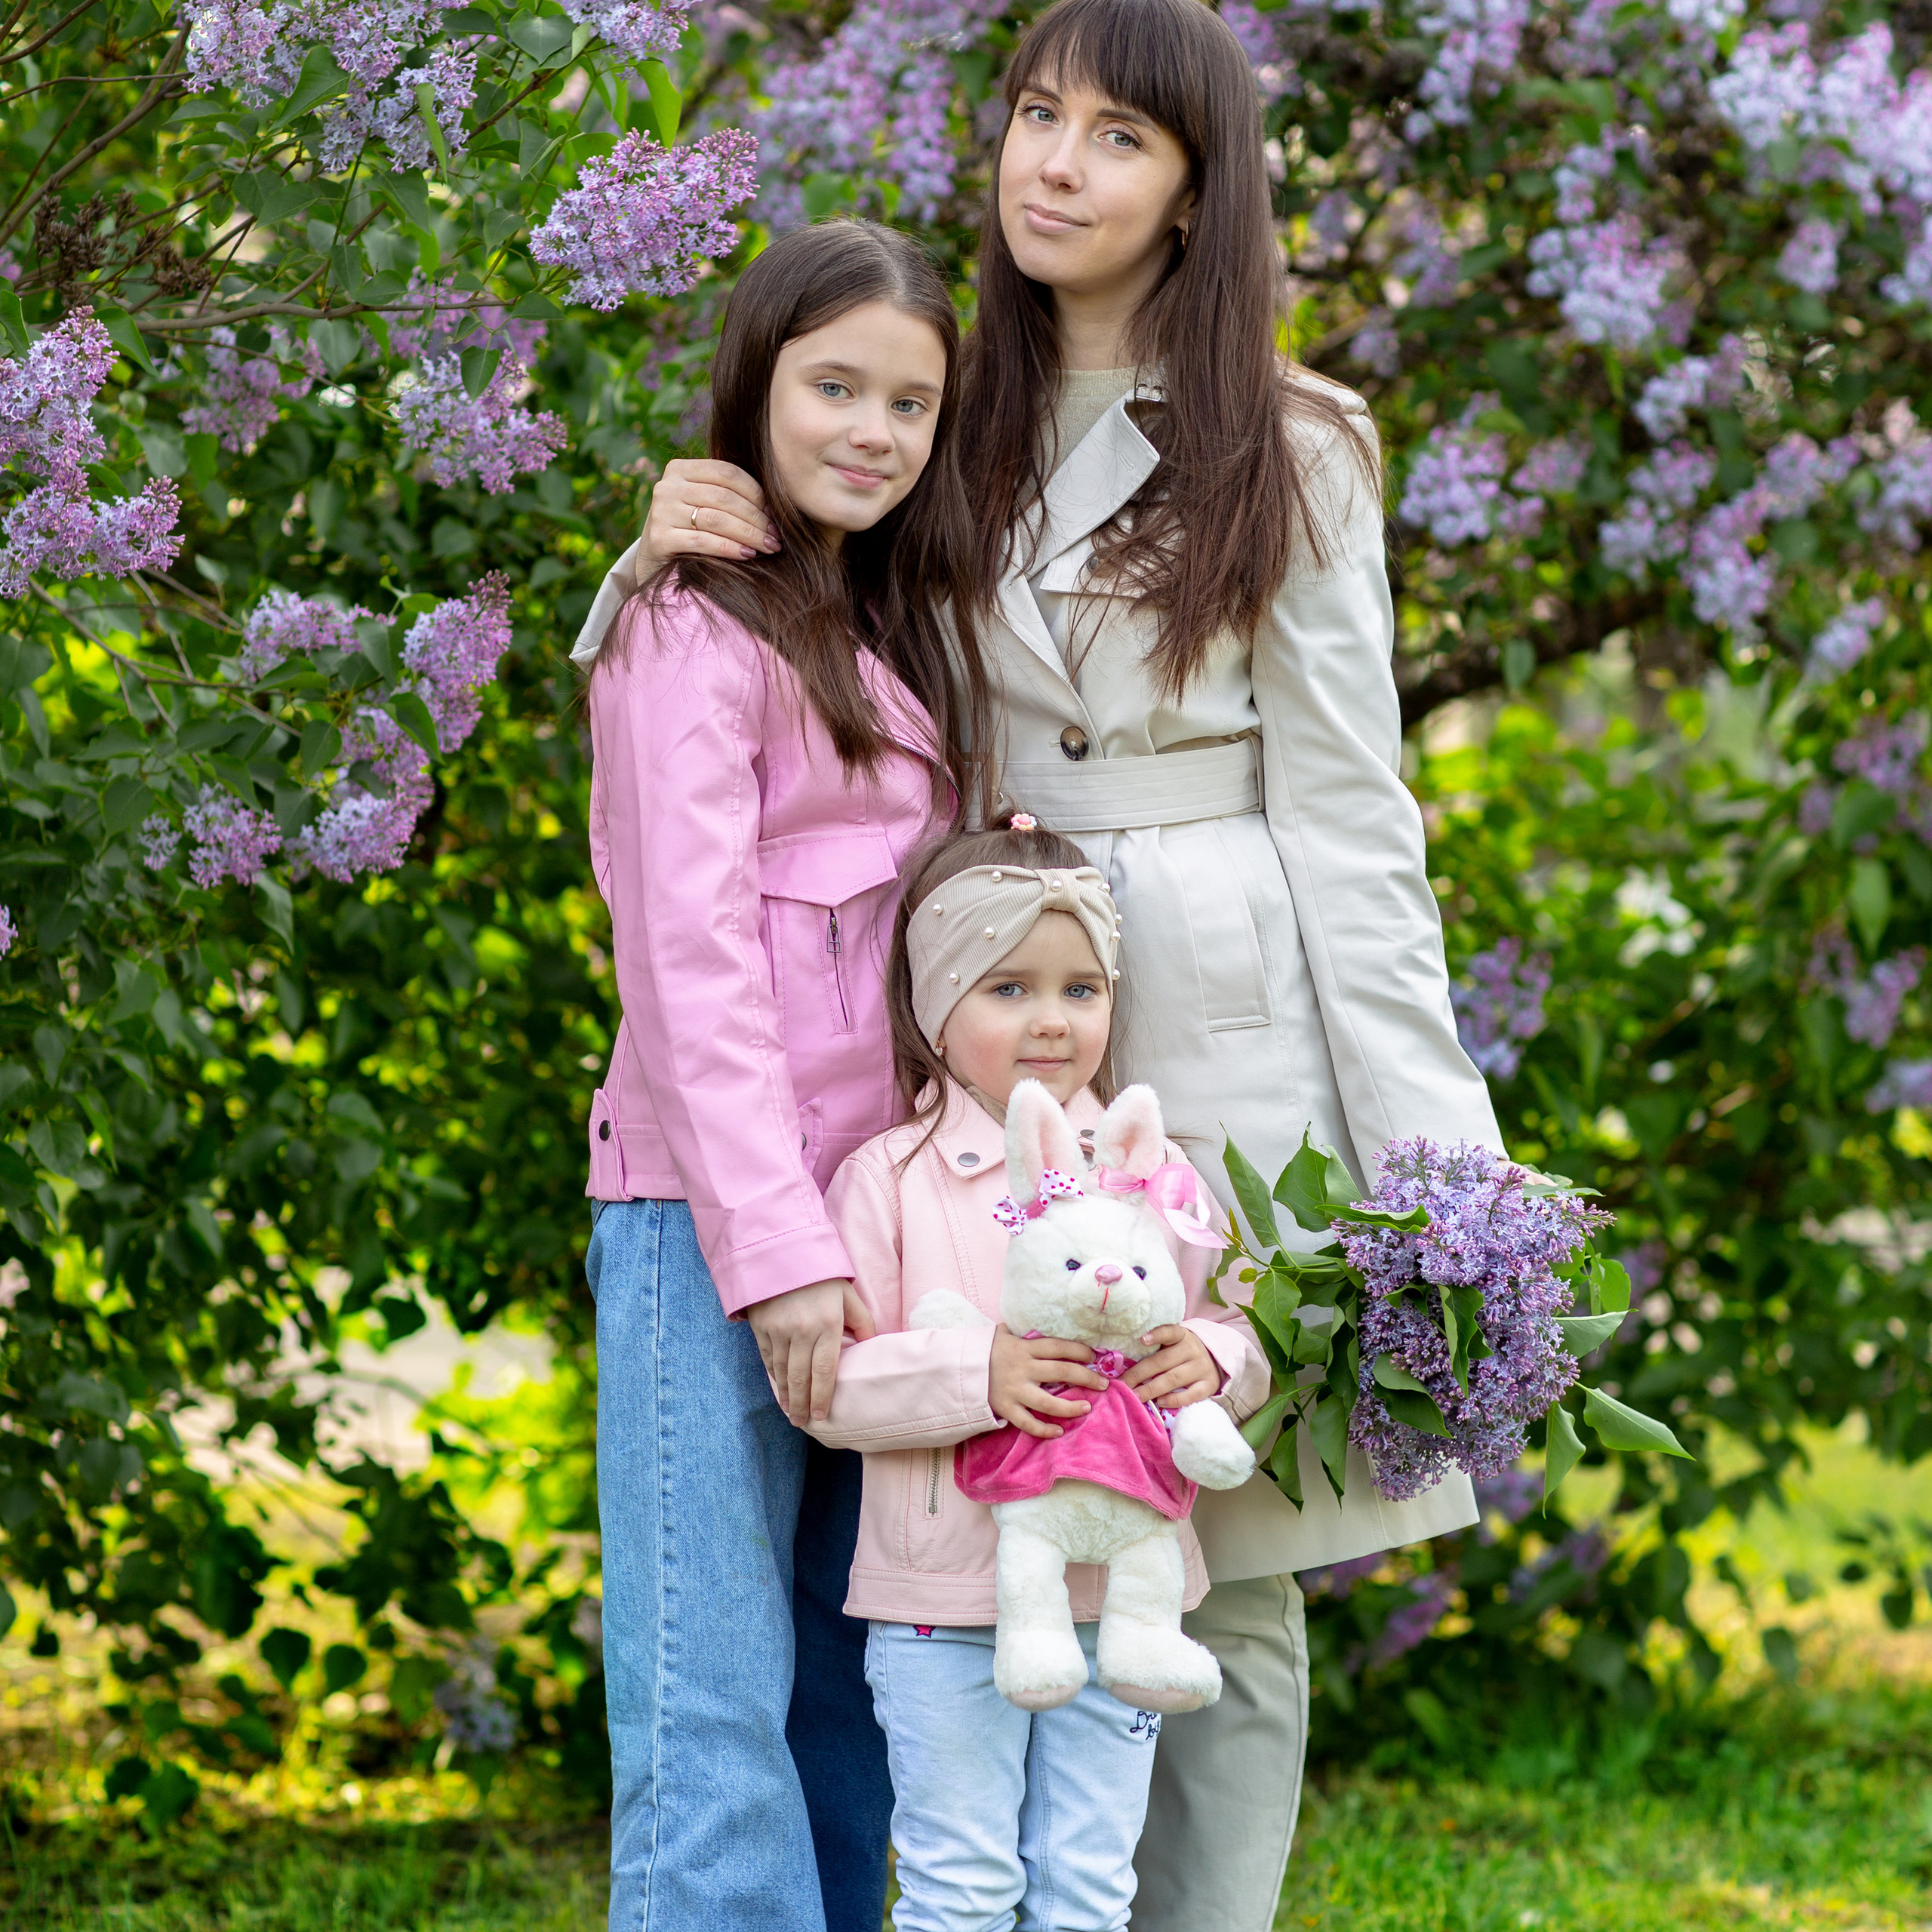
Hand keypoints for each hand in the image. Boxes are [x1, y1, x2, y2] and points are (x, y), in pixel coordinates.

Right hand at [641, 458, 776, 565]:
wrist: (653, 558)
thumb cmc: (688, 527)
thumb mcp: (701, 501)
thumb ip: (725, 492)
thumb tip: (771, 504)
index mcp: (680, 469)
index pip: (727, 472)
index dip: (755, 493)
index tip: (773, 514)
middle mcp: (667, 486)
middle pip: (724, 497)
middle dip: (756, 518)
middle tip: (775, 536)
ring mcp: (661, 511)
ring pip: (716, 519)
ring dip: (749, 534)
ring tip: (768, 547)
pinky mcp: (659, 538)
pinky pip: (704, 541)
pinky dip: (730, 548)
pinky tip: (748, 555)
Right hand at [748, 1279, 876, 1425]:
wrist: (783, 1253)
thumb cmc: (822, 1277)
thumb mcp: (848, 1294)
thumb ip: (861, 1322)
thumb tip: (870, 1346)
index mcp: (827, 1324)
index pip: (826, 1370)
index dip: (823, 1397)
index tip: (822, 1415)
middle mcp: (802, 1331)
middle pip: (801, 1377)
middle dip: (802, 1404)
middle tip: (803, 1423)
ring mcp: (779, 1330)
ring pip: (782, 1372)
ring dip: (786, 1396)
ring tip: (791, 1414)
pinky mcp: (761, 1327)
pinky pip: (768, 1359)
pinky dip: (773, 1378)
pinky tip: (778, 1390)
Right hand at [988, 1325, 1105, 1439]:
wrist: (956, 1369)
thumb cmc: (984, 1351)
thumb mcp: (1001, 1334)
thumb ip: (1021, 1331)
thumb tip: (1038, 1320)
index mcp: (1023, 1348)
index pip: (1058, 1347)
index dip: (1079, 1351)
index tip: (1094, 1356)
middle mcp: (1022, 1368)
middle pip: (1061, 1371)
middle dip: (1086, 1377)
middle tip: (1103, 1384)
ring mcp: (1014, 1390)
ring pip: (1048, 1402)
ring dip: (1071, 1406)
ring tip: (1087, 1408)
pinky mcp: (1006, 1408)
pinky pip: (1027, 1422)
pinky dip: (1044, 1429)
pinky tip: (1059, 1431)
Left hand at [1121, 1325, 1221, 1410]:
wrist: (1215, 1361)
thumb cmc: (1183, 1353)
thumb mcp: (1174, 1345)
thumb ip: (1156, 1350)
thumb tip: (1124, 1366)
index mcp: (1182, 1336)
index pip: (1170, 1332)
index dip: (1156, 1335)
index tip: (1141, 1340)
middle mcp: (1193, 1350)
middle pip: (1163, 1362)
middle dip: (1139, 1374)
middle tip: (1122, 1384)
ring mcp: (1202, 1368)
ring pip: (1173, 1379)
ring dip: (1151, 1389)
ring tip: (1135, 1396)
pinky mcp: (1208, 1385)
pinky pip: (1191, 1395)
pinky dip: (1174, 1400)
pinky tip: (1160, 1402)